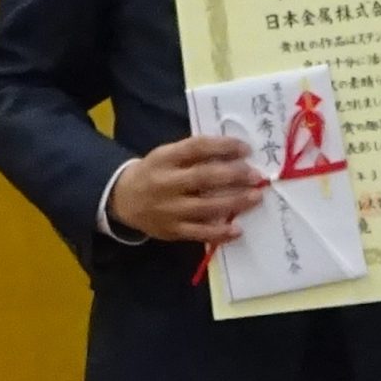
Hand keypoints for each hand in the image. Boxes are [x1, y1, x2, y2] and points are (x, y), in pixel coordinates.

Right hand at [109, 136, 263, 244]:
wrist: (123, 199)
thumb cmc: (155, 173)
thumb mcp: (166, 155)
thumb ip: (194, 154)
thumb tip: (235, 153)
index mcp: (164, 158)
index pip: (196, 148)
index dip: (223, 147)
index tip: (246, 149)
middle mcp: (165, 183)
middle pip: (203, 178)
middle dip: (234, 176)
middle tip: (257, 176)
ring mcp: (168, 209)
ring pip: (205, 207)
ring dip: (234, 202)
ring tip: (255, 197)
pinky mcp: (172, 231)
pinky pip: (199, 233)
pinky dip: (219, 232)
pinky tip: (237, 229)